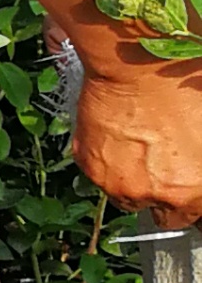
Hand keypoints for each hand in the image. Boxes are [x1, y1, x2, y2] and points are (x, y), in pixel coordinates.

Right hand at [73, 65, 201, 222]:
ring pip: (132, 198)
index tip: (195, 192)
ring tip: (145, 147)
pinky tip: (123, 136)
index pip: (199, 217)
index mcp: (196, 189)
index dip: (197, 203)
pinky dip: (112, 162)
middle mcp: (158, 195)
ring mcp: (121, 185)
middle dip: (171, 199)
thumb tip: (196, 163)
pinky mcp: (91, 168)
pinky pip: (104, 176)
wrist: (137, 64)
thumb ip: (201, 160)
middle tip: (172, 170)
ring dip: (140, 181)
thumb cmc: (183, 87)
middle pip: (168, 217)